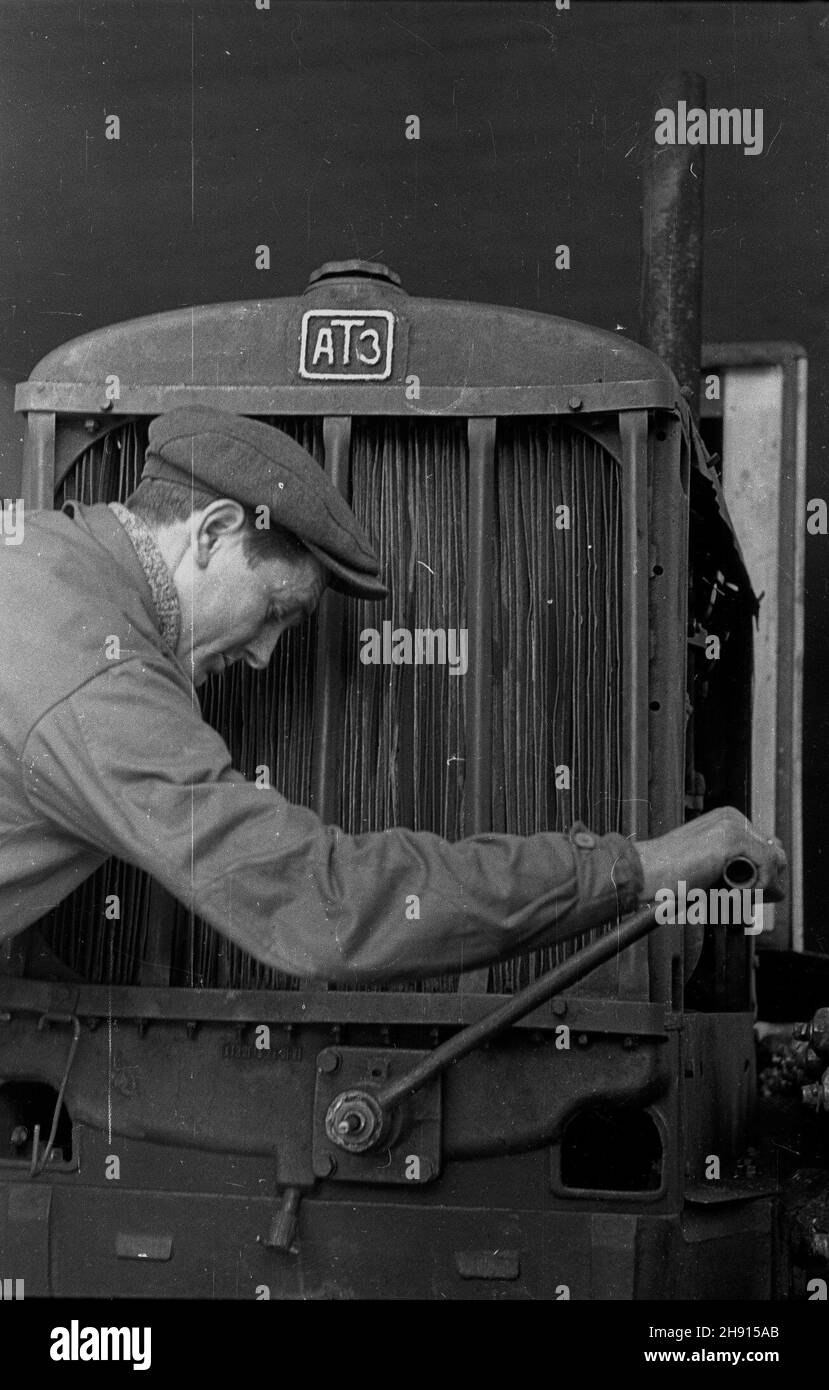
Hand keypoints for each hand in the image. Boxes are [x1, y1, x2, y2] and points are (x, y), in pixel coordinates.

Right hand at [636, 807, 786, 901]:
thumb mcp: (713, 872)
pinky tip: (730, 892)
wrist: (641, 874)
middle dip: (762, 883)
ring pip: (774, 862)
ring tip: (725, 895)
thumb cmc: (669, 878)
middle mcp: (732, 817)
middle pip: (775, 856)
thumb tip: (779, 888)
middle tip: (732, 897)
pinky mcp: (730, 839)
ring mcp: (732, 825)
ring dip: (756, 887)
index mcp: (727, 821)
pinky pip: (767, 866)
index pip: (766, 851)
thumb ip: (744, 874)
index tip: (735, 894)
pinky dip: (756, 886)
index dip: (759, 878)